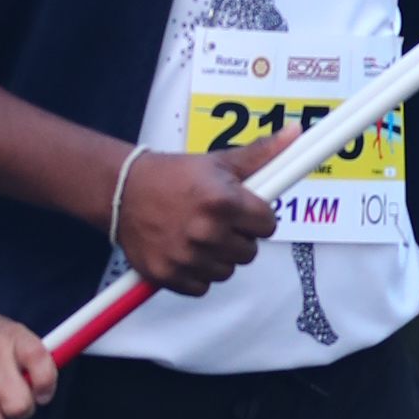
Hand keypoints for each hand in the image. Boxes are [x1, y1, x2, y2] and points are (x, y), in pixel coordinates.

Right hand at [112, 135, 287, 296]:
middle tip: (217, 221)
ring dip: (219, 257)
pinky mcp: (169, 275)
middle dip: (239, 237)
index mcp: (223, 202)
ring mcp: (187, 257)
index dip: (258, 216)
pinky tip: (186, 252)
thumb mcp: (218, 162)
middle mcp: (206, 232)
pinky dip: (197, 274)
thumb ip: (261, 154)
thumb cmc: (173, 175)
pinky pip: (203, 287)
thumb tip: (296, 132)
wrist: (123, 190)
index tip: (244, 211)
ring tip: (200, 235)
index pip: (268, 224)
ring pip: (228, 270)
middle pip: (250, 251)